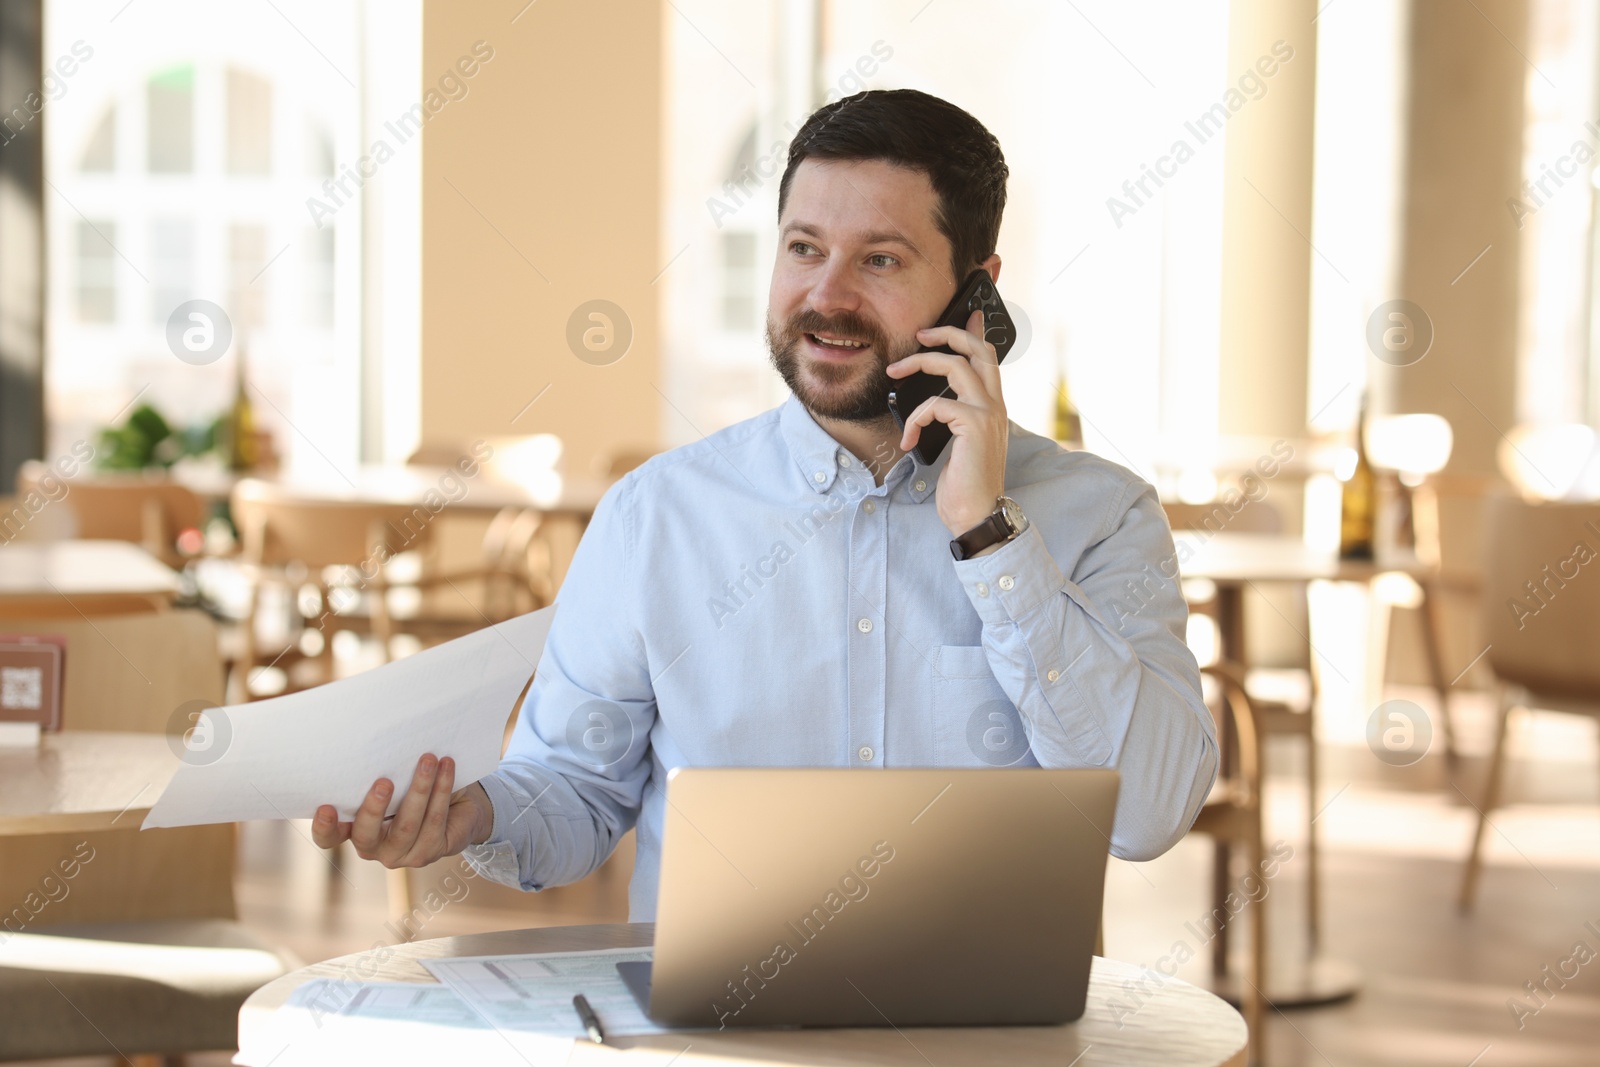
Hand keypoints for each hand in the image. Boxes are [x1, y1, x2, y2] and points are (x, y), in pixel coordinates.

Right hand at [311, 753, 493, 867]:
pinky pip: (434, 820)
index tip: (326, 807)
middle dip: (374, 808)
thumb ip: (380, 767)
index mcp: (354, 828)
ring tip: (428, 759)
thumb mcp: (395, 774)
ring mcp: (401, 853)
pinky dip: (441, 789)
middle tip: (384, 782)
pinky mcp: (429, 852)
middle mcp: (373, 846)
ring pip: (407, 825)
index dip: (325, 827)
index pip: (330, 837)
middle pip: (366, 836)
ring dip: (419, 788)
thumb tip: (372, 732)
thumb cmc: (414, 783)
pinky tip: (446, 766)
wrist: (460, 803)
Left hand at [886, 306, 1008, 535]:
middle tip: (919, 334)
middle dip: (946, 333)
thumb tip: (937, 402)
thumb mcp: (961, 443)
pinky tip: (909, 441)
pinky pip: (936, 404)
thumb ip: (956, 417)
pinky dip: (916, 418)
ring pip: (955, 366)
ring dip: (919, 364)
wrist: (977, 514)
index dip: (976, 332)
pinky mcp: (974, 425)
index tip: (968, 313)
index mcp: (993, 406)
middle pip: (975, 350)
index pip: (988, 358)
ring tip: (894, 373)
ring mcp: (987, 413)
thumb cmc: (966, 483)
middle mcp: (995, 404)